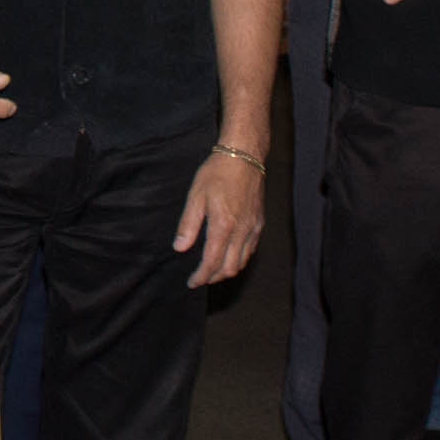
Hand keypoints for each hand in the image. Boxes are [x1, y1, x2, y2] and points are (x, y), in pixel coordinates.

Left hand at [174, 154, 264, 287]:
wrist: (244, 157)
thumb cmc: (217, 173)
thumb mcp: (195, 196)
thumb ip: (188, 225)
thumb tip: (180, 247)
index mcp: (224, 226)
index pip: (212, 262)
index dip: (201, 276)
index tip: (191, 282)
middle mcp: (242, 231)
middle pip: (229, 268)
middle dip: (213, 278)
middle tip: (200, 278)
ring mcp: (253, 228)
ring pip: (242, 262)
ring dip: (227, 271)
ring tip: (212, 271)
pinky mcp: (259, 223)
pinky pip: (250, 250)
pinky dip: (239, 259)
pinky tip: (229, 256)